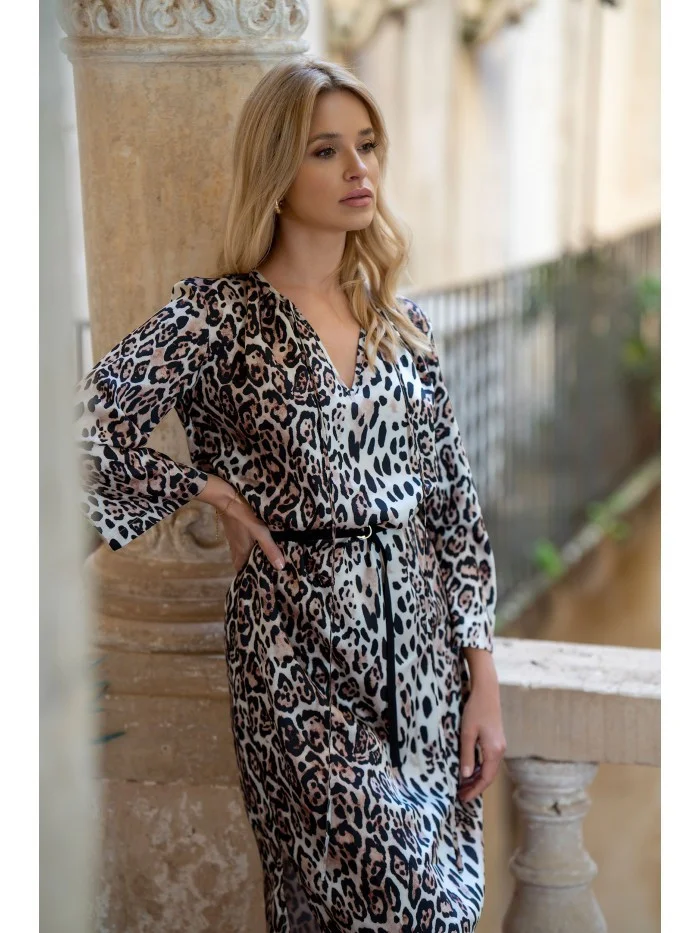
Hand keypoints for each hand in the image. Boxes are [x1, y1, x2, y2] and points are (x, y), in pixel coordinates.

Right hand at [195, 474, 286, 572]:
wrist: (226, 495)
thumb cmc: (243, 515)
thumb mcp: (259, 531)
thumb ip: (269, 548)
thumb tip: (280, 567)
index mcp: (241, 551)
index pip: (242, 570)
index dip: (248, 577)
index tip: (258, 583)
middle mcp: (235, 547)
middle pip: (242, 562)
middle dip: (250, 568)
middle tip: (263, 571)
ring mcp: (233, 537)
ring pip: (241, 552)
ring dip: (249, 557)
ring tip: (261, 559)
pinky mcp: (233, 528)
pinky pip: (240, 543)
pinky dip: (247, 546)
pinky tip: (254, 542)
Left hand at [458, 655, 505, 803]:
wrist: (486, 691)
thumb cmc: (475, 711)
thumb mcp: (467, 734)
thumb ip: (466, 755)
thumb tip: (465, 776)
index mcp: (494, 751)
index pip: (485, 779)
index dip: (474, 790)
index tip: (463, 798)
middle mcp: (500, 750)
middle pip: (488, 776)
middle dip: (475, 786)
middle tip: (461, 794)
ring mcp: (500, 745)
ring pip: (489, 768)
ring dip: (477, 777)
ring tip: (463, 785)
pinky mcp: (496, 739)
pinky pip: (488, 759)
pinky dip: (479, 767)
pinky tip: (469, 768)